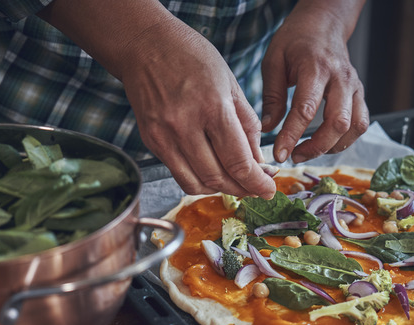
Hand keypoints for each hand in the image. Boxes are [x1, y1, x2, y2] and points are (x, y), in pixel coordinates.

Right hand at [38, 0, 275, 197]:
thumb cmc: (191, 57)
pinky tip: (212, 171)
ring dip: (220, 190)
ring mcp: (164, 136)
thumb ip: (247, 124)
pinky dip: (199, 180)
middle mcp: (185, 125)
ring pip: (197, 183)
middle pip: (218, 178)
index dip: (257, 182)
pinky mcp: (151, 141)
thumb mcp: (230, 83)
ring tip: (235, 183)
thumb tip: (258, 161)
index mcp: (213, 107)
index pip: (238, 161)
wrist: (144, 44)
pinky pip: (179, 173)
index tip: (269, 189)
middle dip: (243, 189)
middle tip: (256, 188)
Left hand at [261, 0, 368, 163]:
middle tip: (294, 156)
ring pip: (354, 126)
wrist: (324, 23)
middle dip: (316, 146)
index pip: (306, 109)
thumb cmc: (296, 40)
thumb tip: (267, 128)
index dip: (292, 135)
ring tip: (309, 152)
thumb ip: (272, 96)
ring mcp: (354, 86)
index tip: (279, 153)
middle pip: (337, 122)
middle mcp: (340, 78)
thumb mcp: (274, 61)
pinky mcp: (360, 94)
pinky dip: (346, 140)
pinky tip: (326, 143)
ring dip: (332, 146)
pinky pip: (360, 123)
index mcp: (315, 67)